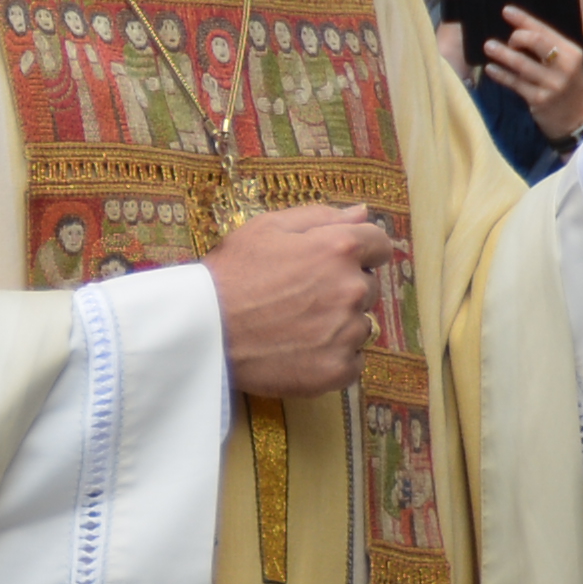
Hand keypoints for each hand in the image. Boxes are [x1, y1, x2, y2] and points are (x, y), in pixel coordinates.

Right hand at [204, 202, 403, 400]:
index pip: (379, 245)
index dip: (361, 251)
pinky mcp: (337, 370)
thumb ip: (321, 217)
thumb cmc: (232, 273)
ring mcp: (346, 333)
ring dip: (340, 325)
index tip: (338, 262)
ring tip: (298, 326)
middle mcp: (351, 289)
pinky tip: (303, 351)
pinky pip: (353, 361)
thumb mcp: (268, 227)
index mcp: (339, 249)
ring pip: (361, 325)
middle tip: (303, 297)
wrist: (203, 330)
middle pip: (369, 287)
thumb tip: (362, 213)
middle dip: (344, 288)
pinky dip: (335, 358)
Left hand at [476, 2, 582, 142]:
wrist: (576, 119)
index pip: (545, 31)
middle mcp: (564, 66)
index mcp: (572, 52)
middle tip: (507, 40)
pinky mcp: (539, 100)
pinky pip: (515, 84)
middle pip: (536, 42)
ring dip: (503, 54)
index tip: (506, 11)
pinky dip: (501, 75)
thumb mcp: (565, 64)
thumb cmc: (566, 86)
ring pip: (522, 64)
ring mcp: (552, 84)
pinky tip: (491, 69)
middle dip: (517, 37)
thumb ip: (548, 48)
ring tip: (489, 47)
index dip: (524, 19)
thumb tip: (519, 30)